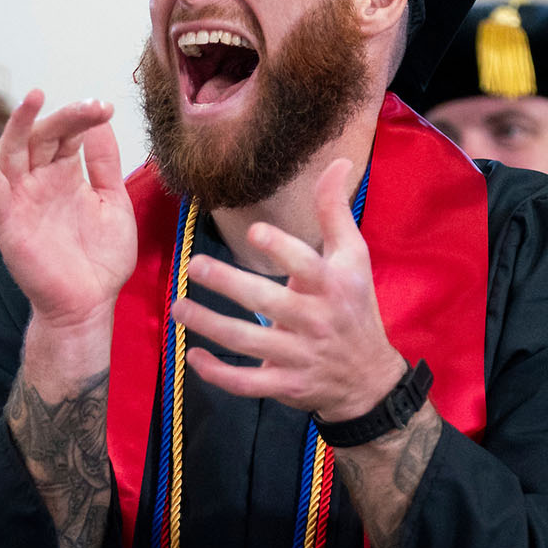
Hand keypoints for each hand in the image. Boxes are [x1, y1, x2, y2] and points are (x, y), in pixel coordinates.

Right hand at [0, 91, 135, 331]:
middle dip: (64, 117)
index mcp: (65, 174)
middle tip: (90, 107)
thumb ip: (105, 165)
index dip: (84, 117)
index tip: (106, 108)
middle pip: (42, 135)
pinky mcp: (7, 221)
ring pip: (13, 151)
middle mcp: (40, 181)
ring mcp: (22, 198)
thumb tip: (102, 123)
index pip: (68, 133)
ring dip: (20, 123)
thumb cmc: (101, 259)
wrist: (88, 305)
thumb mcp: (113, 203)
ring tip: (34, 97)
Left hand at [169, 159, 405, 420]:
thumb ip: (335, 211)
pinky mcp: (286, 385)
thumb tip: (337, 162)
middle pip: (268, 302)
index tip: (254, 231)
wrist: (368, 377)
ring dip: (209, 325)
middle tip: (193, 265)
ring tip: (179, 307)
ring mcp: (299, 356)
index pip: (306, 264)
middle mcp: (316, 320)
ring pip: (248, 343)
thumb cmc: (354, 306)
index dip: (281, 248)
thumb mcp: (353, 257)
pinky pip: (247, 383)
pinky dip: (217, 373)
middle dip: (228, 284)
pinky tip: (192, 356)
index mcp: (333, 285)